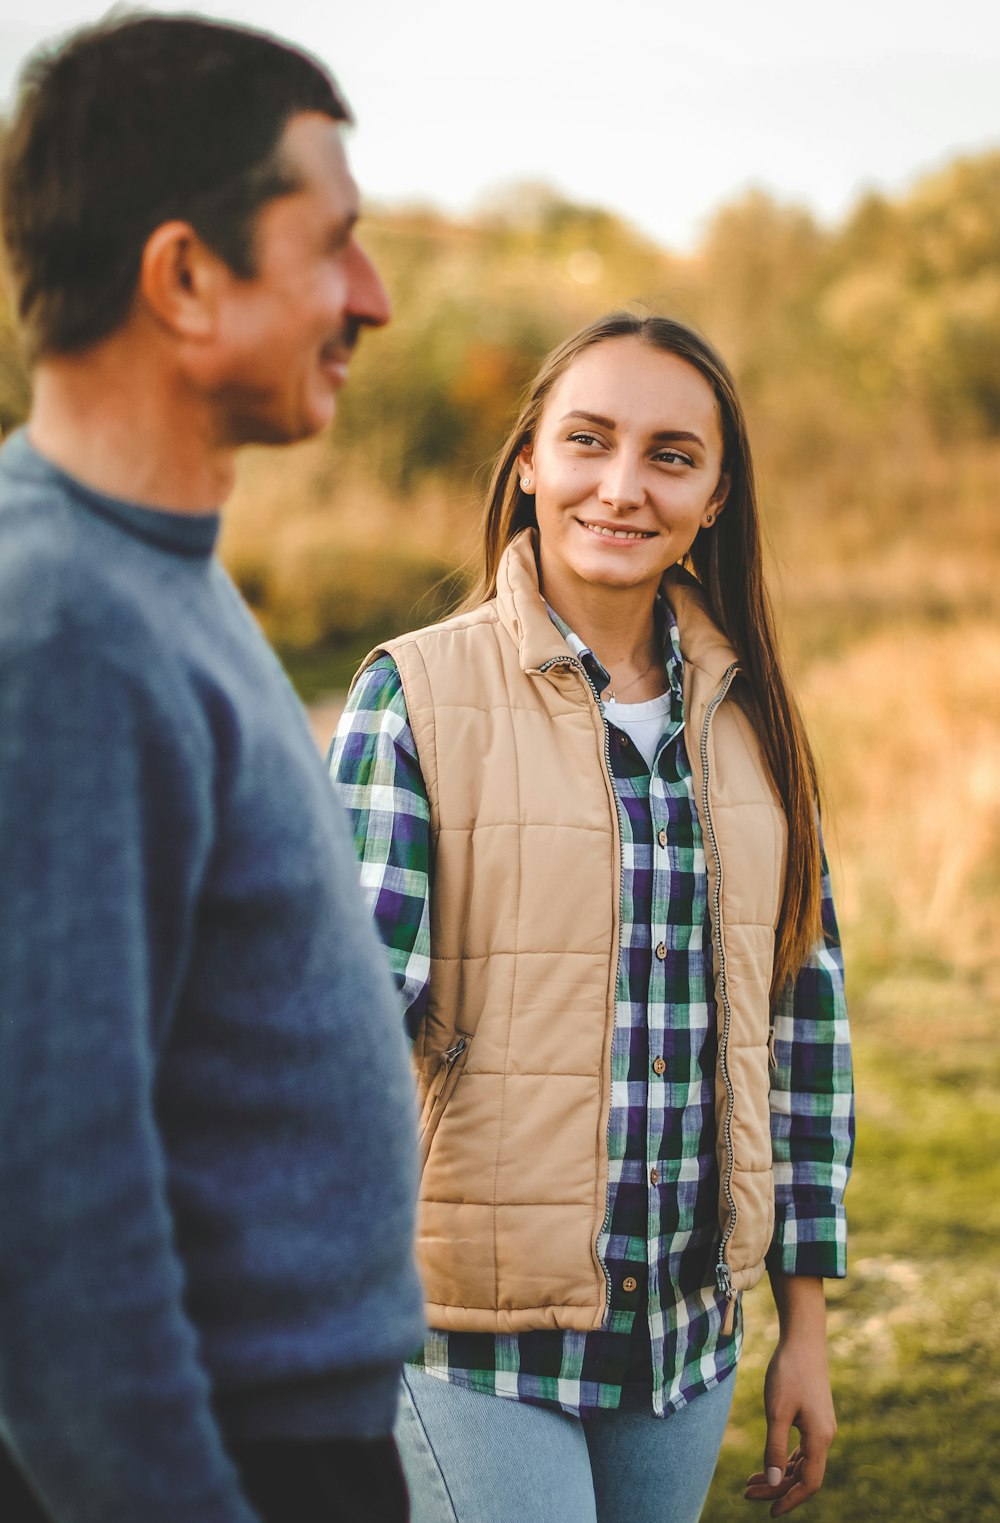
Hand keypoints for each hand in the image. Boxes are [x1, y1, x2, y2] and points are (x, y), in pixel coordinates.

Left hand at [744, 1275, 836, 1515]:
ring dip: (780, 1474)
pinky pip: (803, 1449)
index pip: (809, 1483)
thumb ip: (775, 1449)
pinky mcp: (815, 1417)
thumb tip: (775, 1484)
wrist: (803, 1339)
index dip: (790, 1500)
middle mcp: (825, 1436)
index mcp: (820, 1438)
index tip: (768, 1511)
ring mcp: (822, 1426)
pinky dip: (786, 1459)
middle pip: (804, 1475)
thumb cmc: (788, 1372)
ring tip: (752, 1481)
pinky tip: (770, 1462)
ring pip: (802, 1462)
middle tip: (747, 1492)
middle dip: (777, 1488)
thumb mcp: (776, 1411)